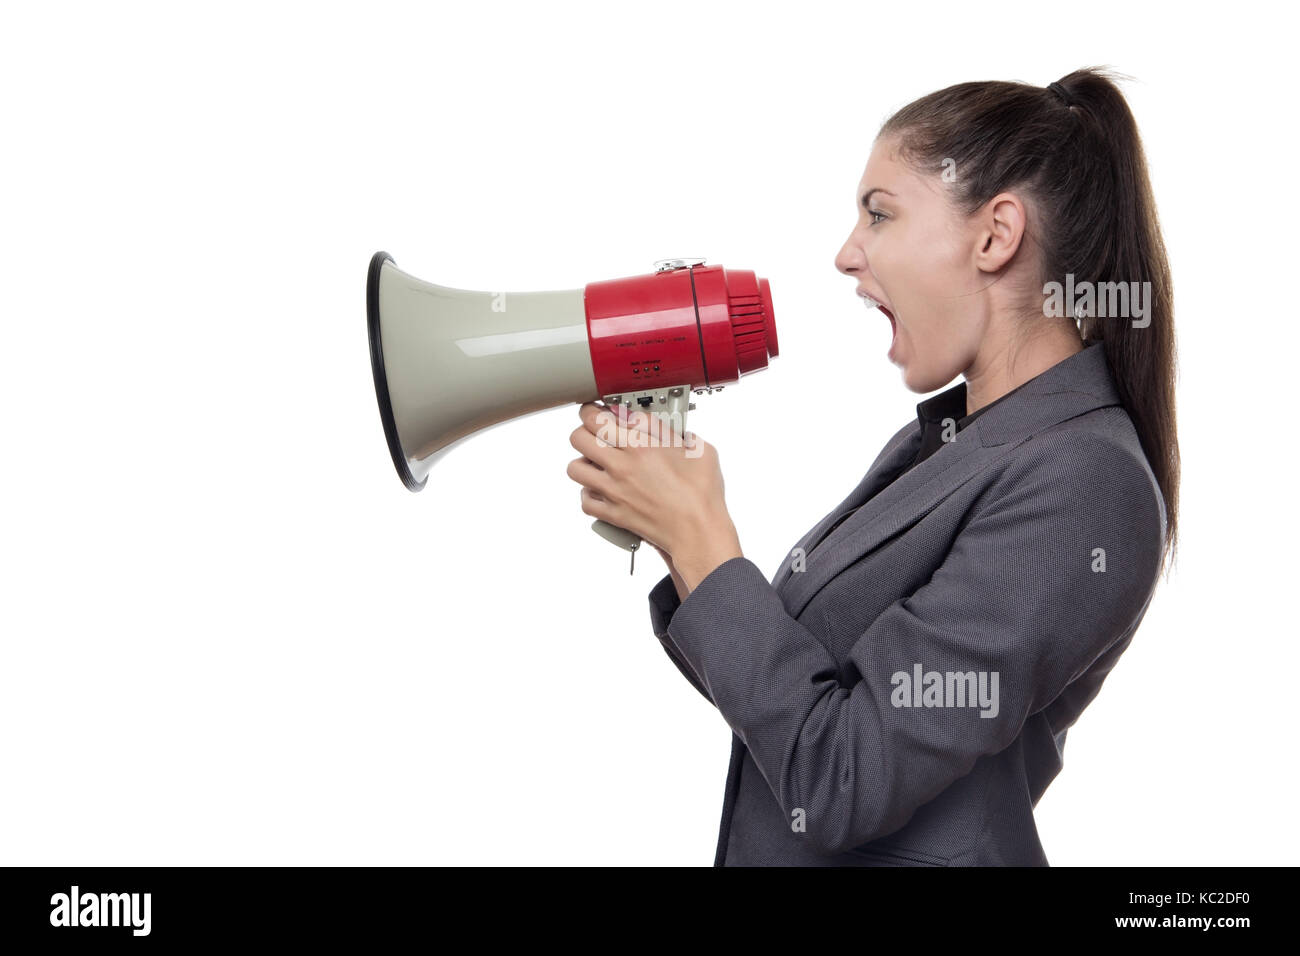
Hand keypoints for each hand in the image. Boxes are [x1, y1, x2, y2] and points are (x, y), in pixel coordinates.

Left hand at [567, 402, 742, 591]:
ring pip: (575, 468)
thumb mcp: (695, 448)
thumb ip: (669, 429)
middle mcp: (622, 467)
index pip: (596, 417)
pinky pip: (585, 500)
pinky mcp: (613, 513)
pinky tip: (602, 489)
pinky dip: (589, 493)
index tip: (596, 411)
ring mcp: (614, 491)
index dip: (591, 410)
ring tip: (597, 462)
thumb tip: (650, 420)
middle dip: (584, 431)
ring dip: (583, 462)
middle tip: (596, 434)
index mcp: (641, 446)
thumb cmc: (702, 493)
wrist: (698, 532)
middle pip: (578, 438)